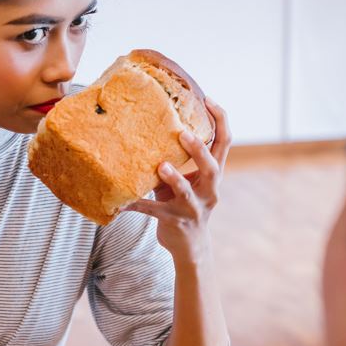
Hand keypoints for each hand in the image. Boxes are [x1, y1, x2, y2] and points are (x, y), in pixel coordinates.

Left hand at [124, 98, 231, 265]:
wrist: (188, 245)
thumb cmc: (183, 203)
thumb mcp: (185, 179)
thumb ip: (175, 158)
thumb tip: (150, 125)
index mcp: (213, 174)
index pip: (224, 143)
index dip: (220, 120)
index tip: (208, 99)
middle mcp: (209, 190)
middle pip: (212, 167)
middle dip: (198, 150)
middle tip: (183, 132)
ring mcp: (193, 208)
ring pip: (187, 191)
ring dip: (174, 178)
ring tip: (161, 166)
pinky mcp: (175, 222)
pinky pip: (153, 212)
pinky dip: (136, 205)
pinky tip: (121, 202)